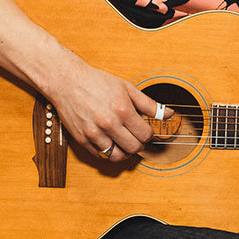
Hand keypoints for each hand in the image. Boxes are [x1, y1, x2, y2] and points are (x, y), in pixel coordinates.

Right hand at [45, 59, 171, 161]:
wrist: (67, 81)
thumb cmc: (97, 82)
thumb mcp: (127, 88)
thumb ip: (150, 104)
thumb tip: (170, 114)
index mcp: (123, 110)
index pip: (145, 134)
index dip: (149, 134)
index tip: (145, 130)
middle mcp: (109, 124)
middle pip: (134, 148)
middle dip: (139, 144)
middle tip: (137, 137)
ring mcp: (94, 133)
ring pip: (117, 156)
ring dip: (125, 152)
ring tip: (125, 142)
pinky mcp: (82, 139)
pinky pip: (100, 155)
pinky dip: (108, 152)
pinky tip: (111, 141)